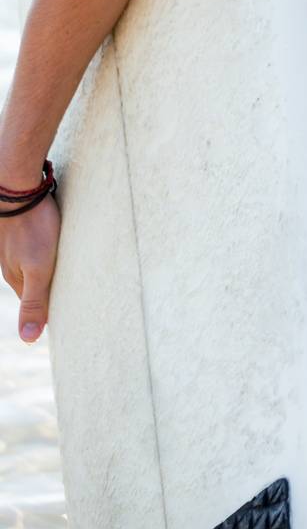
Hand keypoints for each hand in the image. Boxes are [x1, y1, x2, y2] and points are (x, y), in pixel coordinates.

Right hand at [0, 193, 60, 342]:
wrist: (18, 188)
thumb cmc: (33, 228)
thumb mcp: (38, 268)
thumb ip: (34, 302)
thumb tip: (28, 340)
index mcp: (15, 277)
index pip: (35, 304)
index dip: (50, 311)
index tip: (69, 318)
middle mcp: (10, 263)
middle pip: (33, 284)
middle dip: (50, 290)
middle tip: (73, 297)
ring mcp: (14, 244)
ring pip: (33, 263)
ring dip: (49, 268)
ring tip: (67, 273)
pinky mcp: (22, 226)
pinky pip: (35, 244)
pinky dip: (46, 249)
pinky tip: (55, 245)